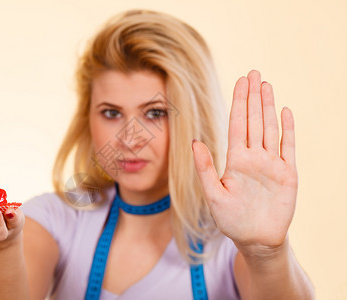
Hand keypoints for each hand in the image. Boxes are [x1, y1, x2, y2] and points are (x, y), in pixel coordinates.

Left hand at [192, 70, 297, 254]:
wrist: (255, 239)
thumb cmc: (231, 219)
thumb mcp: (213, 195)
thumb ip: (204, 168)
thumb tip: (194, 141)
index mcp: (235, 160)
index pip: (237, 124)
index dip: (238, 103)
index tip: (240, 82)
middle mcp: (253, 157)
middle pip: (253, 121)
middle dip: (253, 97)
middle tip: (253, 73)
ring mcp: (271, 164)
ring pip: (269, 128)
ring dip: (268, 107)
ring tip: (266, 85)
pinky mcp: (288, 174)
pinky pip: (289, 147)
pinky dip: (288, 130)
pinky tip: (285, 111)